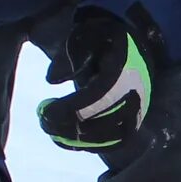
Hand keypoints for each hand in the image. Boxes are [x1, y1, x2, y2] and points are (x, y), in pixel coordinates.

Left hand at [36, 11, 152, 151]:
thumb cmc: (100, 40)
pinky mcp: (133, 122)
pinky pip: (113, 142)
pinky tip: (65, 139)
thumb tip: (52, 80)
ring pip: (108, 136)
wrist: (127, 45)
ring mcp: (137, 111)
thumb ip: (68, 56)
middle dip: (68, 125)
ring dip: (76, 138)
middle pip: (103, 120)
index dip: (70, 107)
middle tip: (43, 121)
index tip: (45, 110)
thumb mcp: (84, 36)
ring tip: (51, 130)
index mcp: (124, 68)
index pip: (98, 96)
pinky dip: (88, 145)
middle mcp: (136, 93)